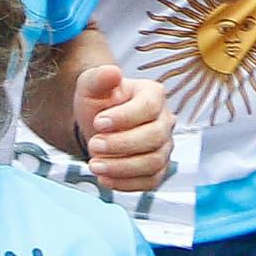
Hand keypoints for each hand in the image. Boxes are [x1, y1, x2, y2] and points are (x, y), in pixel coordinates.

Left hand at [72, 59, 176, 193]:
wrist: (97, 126)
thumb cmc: (98, 102)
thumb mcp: (90, 86)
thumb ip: (98, 77)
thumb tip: (113, 71)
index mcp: (153, 95)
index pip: (149, 107)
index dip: (124, 117)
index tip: (98, 122)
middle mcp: (164, 121)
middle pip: (154, 137)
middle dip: (122, 144)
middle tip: (93, 145)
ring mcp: (164, 146)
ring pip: (154, 162)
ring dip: (122, 167)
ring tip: (94, 165)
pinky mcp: (158, 169)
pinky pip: (151, 181)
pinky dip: (128, 183)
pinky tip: (105, 179)